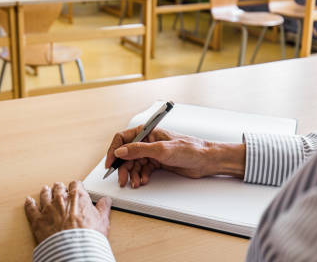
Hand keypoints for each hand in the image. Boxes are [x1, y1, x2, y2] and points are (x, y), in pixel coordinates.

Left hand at [24, 181, 111, 244]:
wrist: (74, 250)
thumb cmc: (88, 237)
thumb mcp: (103, 221)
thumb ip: (103, 208)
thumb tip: (106, 201)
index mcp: (77, 197)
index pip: (76, 184)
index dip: (76, 186)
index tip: (76, 188)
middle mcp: (61, 200)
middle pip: (58, 188)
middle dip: (60, 188)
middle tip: (60, 188)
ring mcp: (48, 209)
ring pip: (44, 195)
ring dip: (45, 192)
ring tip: (45, 190)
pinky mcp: (38, 220)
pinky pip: (31, 208)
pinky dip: (29, 204)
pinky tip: (29, 201)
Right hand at [105, 125, 245, 187]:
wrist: (206, 160)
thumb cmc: (189, 149)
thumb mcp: (161, 150)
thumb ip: (139, 150)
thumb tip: (121, 151)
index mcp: (147, 132)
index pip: (123, 138)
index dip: (114, 150)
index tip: (110, 163)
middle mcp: (148, 141)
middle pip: (127, 154)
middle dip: (123, 167)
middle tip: (122, 180)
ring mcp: (152, 153)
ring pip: (134, 164)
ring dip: (133, 174)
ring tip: (135, 183)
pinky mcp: (158, 163)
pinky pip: (143, 170)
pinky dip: (141, 176)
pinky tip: (143, 181)